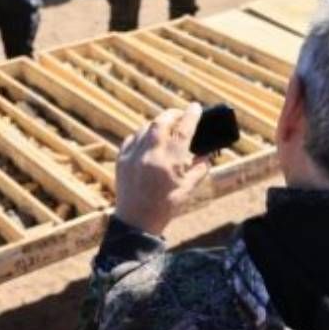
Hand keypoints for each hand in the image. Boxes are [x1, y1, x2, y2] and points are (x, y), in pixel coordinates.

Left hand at [114, 106, 210, 235]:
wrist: (137, 222)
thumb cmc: (166, 206)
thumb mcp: (189, 188)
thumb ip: (200, 168)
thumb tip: (207, 154)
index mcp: (170, 163)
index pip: (183, 130)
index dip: (192, 115)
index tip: (196, 107)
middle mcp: (150, 156)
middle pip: (161, 122)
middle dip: (173, 114)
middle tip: (181, 113)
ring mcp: (133, 156)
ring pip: (145, 128)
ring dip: (157, 124)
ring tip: (166, 126)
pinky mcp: (121, 160)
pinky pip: (132, 137)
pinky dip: (142, 134)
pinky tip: (149, 139)